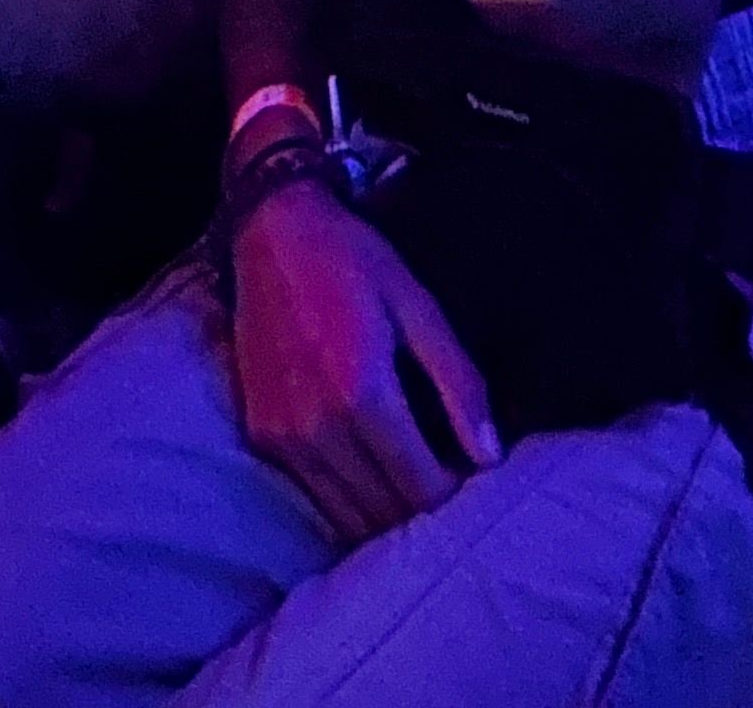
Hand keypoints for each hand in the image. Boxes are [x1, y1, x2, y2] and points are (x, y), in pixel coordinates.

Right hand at [224, 175, 502, 543]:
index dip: (457, 497)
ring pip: (347, 518)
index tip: (474, 479)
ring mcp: (283, 438)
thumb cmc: (354, 263)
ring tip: (415, 483)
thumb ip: (458, 384)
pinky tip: (373, 475)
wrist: (271, 234)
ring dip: (386, 516)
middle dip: (424, 512)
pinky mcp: (261, 437)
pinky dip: (349, 500)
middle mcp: (317, 429)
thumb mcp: (419, 308)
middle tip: (449, 484)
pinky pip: (314, 496)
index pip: (421, 489)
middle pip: (385, 513)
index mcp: (362, 396)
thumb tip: (491, 457)